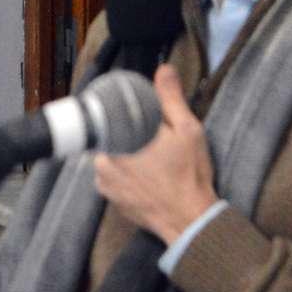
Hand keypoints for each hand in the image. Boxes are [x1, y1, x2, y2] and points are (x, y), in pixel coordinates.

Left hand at [93, 64, 218, 243]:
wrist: (189, 221)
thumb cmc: (189, 174)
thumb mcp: (186, 130)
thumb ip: (170, 98)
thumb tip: (163, 70)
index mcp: (117, 138)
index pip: (112, 112)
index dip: (127, 110)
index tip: (144, 116)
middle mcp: (102, 160)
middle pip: (112, 133)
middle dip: (130, 132)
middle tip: (156, 140)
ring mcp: (103, 182)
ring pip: (112, 154)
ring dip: (127, 152)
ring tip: (153, 159)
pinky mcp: (110, 198)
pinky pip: (113, 175)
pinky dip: (127, 172)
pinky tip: (148, 175)